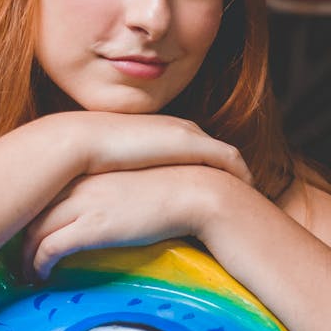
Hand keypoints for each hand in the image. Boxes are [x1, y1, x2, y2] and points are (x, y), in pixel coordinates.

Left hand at [22, 165, 219, 280]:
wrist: (192, 192)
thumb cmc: (167, 192)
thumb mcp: (128, 185)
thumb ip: (105, 193)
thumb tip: (97, 213)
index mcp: (85, 170)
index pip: (41, 190)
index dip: (27, 215)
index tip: (24, 234)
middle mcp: (77, 183)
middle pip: (30, 211)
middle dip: (17, 236)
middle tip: (14, 259)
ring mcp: (82, 203)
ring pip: (33, 231)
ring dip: (24, 257)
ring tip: (25, 274)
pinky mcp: (90, 227)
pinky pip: (49, 248)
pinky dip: (39, 264)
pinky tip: (41, 276)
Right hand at [54, 111, 252, 184]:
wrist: (79, 143)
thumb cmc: (85, 162)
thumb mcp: (107, 172)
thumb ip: (118, 181)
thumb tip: (115, 203)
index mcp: (159, 131)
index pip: (193, 147)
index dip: (206, 164)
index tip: (215, 183)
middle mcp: (177, 128)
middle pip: (215, 148)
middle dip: (230, 166)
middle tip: (243, 188)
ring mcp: (186, 134)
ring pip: (226, 153)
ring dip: (239, 171)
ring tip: (250, 190)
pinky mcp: (192, 144)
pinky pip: (228, 158)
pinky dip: (240, 171)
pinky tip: (248, 187)